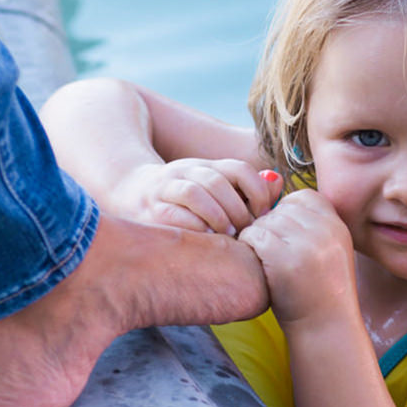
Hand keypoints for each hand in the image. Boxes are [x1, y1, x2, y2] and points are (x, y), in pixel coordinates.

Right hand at [112, 159, 281, 234]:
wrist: (128, 191)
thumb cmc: (181, 197)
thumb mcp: (212, 186)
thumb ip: (246, 189)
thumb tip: (278, 184)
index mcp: (206, 166)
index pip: (238, 169)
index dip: (257, 191)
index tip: (264, 215)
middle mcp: (185, 171)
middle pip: (218, 183)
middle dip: (238, 210)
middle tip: (248, 232)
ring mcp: (166, 188)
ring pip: (196, 193)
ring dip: (218, 216)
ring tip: (229, 234)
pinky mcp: (152, 210)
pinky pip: (177, 214)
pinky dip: (197, 227)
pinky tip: (207, 239)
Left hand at [239, 189, 355, 324]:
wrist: (326, 327)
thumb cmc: (319, 289)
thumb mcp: (327, 247)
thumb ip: (309, 220)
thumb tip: (270, 182)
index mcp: (337, 223)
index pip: (301, 197)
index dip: (287, 218)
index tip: (289, 242)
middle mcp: (325, 229)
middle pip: (279, 209)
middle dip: (271, 230)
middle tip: (277, 257)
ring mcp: (306, 242)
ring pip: (263, 221)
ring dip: (259, 240)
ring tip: (271, 264)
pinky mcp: (285, 258)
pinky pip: (254, 236)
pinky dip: (250, 250)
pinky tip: (262, 267)